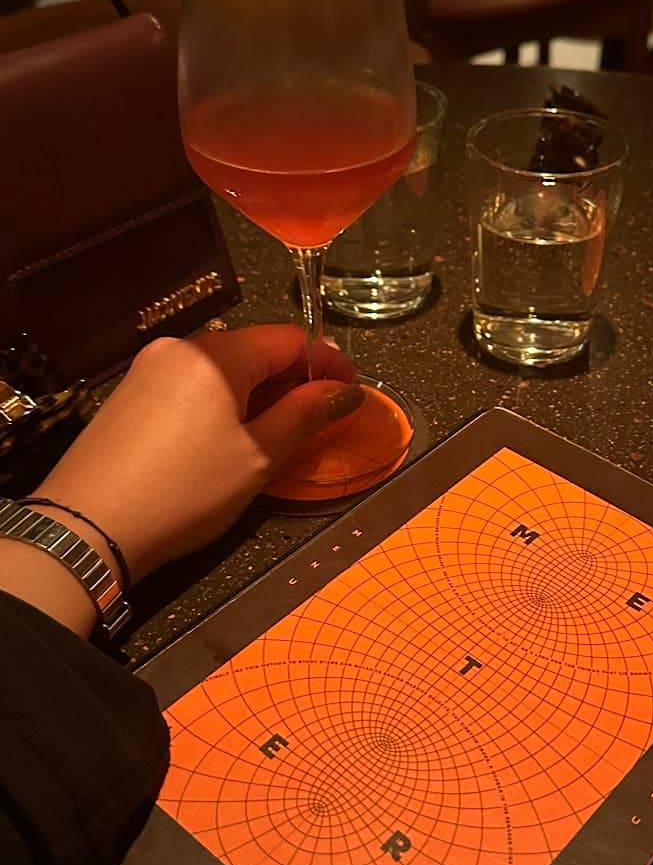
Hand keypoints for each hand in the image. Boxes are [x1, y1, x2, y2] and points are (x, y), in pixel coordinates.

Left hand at [31, 327, 362, 585]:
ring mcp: (149, 370)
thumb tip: (344, 392)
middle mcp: (181, 348)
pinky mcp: (130, 396)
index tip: (352, 393)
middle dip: (293, 380)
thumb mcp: (257, 458)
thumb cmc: (183, 491)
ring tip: (277, 435)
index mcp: (217, 354)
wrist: (87, 526)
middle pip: (253, 351)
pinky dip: (222, 405)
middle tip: (320, 419)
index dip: (328, 364)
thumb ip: (304, 416)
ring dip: (258, 395)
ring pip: (221, 371)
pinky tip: (228, 440)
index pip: (288, 339)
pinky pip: (191, 387)